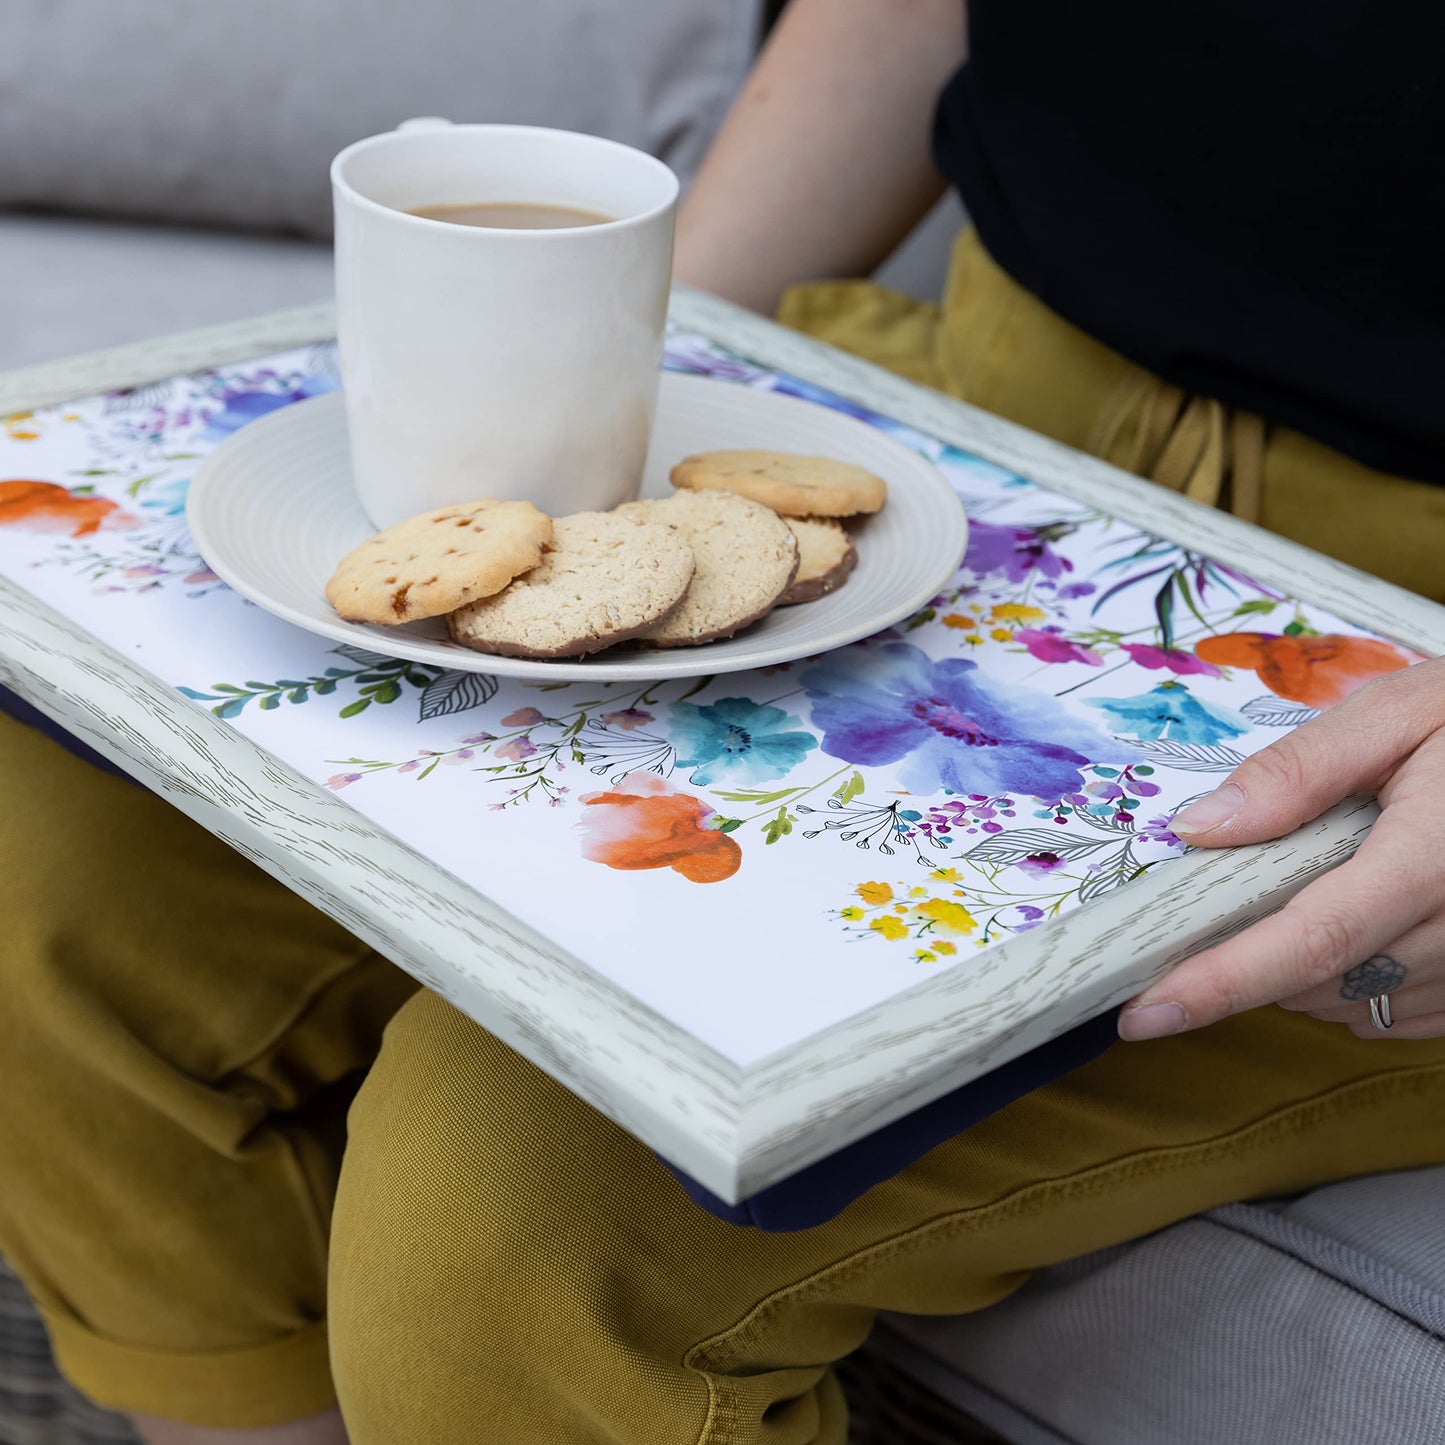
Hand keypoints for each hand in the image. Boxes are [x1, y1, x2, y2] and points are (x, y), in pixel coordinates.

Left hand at [1118, 656, 1444, 1041]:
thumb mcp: (1397, 714)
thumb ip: (1299, 772)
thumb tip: (1200, 828)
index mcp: (1436, 860)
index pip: (1312, 940)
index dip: (1220, 983)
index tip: (1143, 1012)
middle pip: (1325, 981)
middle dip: (1250, 958)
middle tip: (1216, 903)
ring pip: (1357, 1003)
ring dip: (1303, 971)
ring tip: (1305, 889)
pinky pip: (1400, 1011)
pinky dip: (1354, 980)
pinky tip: (1356, 921)